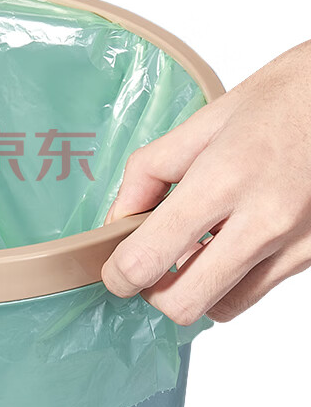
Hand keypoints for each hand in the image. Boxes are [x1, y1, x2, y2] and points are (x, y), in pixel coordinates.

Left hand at [102, 41, 310, 324]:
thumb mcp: (202, 122)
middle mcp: (262, 221)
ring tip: (190, 251)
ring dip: (193, 290)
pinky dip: (229, 282)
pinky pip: (255, 292)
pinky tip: (225, 247)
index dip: (118, 274)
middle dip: (152, 292)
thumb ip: (149, 173)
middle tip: (146, 265)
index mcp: (223, 179)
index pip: (150, 257)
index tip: (114, 269)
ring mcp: (294, 245)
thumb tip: (118, 218)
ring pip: (221, 308)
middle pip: (183, 303)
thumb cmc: (283, 98)